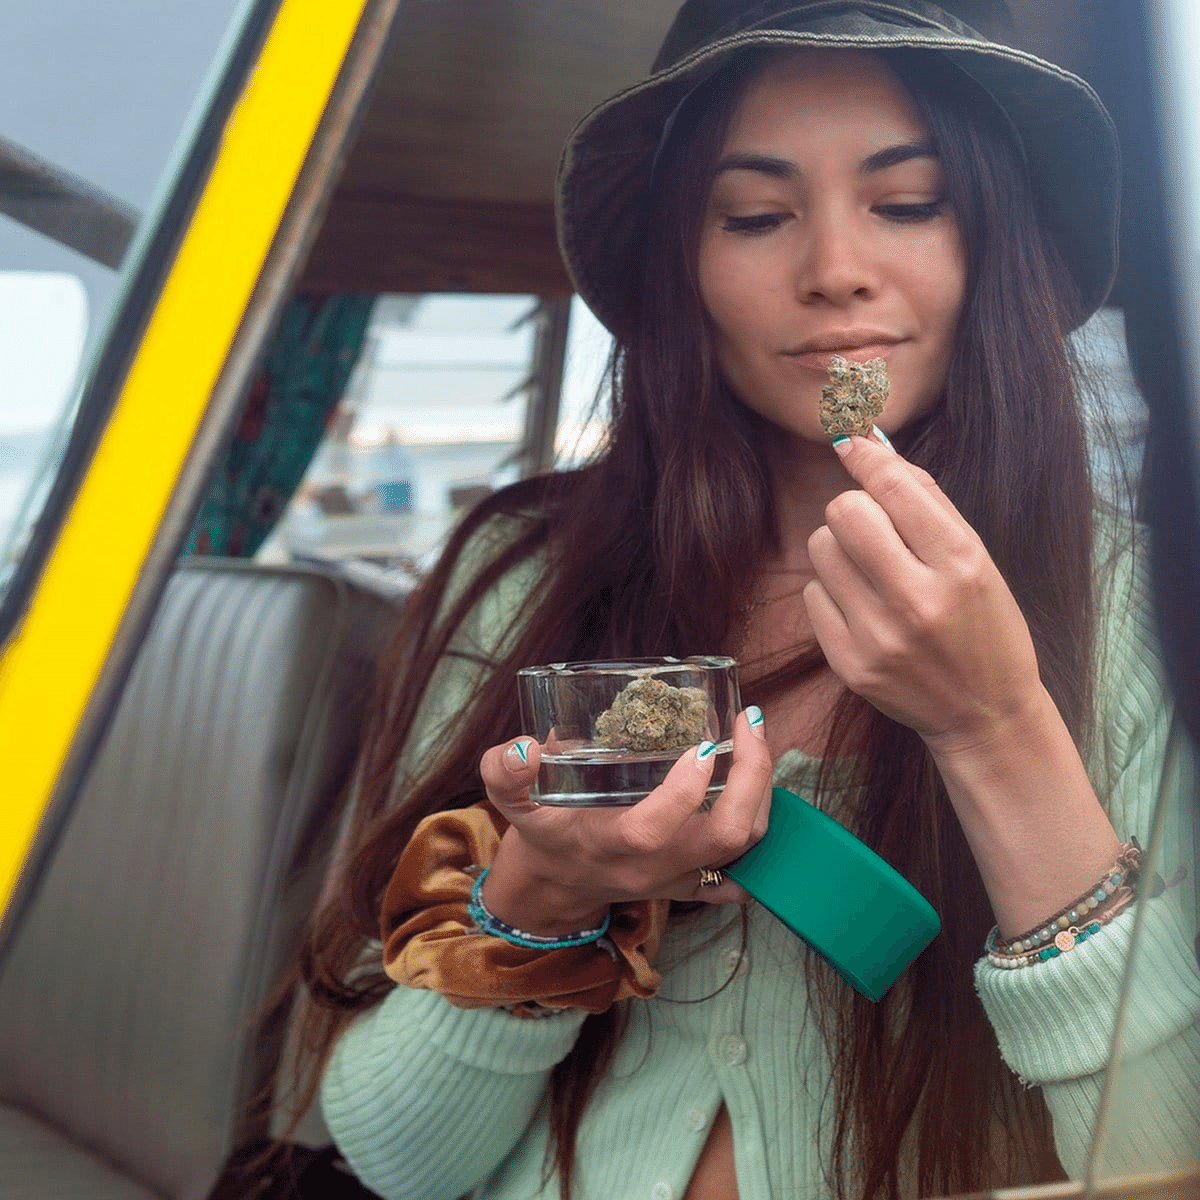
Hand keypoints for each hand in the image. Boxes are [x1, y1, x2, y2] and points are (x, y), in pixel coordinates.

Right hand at [478, 709, 773, 934]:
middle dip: (751, 779)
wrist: (557, 884)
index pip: (652, 830)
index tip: (702, 743)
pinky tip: (760, 790)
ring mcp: (678, 879)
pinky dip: (763, 833)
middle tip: (749, 725)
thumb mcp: (512, 802)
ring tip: (756, 739)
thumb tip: (524, 747)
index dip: (683, 792)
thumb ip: (503, 773)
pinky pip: (745, 871)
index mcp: (606, 845)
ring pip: (744, 848)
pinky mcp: (694, 883)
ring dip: (763, 793)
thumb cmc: (543, 830)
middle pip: (722, 839)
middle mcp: (651, 868)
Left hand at [803, 435, 1042, 755]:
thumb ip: (927, 503)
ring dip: (840, 548)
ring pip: (821, 548)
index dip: (866, 456)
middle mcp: (917, 600)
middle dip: (854, 508)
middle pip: (844, 512)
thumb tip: (871, 446)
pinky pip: (813, 594)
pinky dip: (833, 590)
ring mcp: (879, 636)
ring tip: (872, 572)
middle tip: (875, 528)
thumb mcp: (978, 559)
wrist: (983, 714)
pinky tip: (864, 608)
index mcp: (960, 565)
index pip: (894, 488)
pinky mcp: (850, 664)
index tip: (851, 441)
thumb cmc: (985, 626)